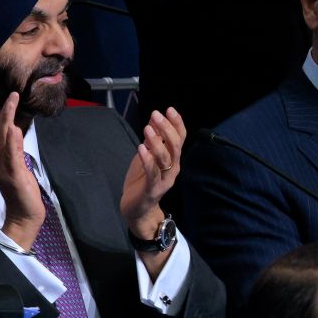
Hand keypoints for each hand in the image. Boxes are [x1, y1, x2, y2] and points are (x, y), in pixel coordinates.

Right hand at [0, 92, 44, 249]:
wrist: (23, 217)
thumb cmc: (23, 194)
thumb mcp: (20, 167)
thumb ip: (16, 150)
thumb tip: (15, 129)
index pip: (0, 133)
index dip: (5, 116)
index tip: (11, 99)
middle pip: (0, 132)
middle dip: (6, 113)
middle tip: (12, 95)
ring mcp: (4, 169)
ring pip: (3, 140)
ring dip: (8, 121)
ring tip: (12, 104)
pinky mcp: (13, 176)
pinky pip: (12, 156)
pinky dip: (12, 142)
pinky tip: (14, 130)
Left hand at [120, 107, 184, 236]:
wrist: (137, 208)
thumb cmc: (143, 180)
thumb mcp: (147, 156)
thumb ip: (153, 140)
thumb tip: (155, 119)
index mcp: (173, 159)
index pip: (180, 139)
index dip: (177, 124)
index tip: (170, 109)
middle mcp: (172, 169)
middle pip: (175, 147)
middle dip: (167, 129)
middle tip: (156, 114)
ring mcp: (164, 180)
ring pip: (166, 159)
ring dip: (157, 142)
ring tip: (147, 129)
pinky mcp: (152, 189)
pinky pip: (152, 173)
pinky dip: (147, 160)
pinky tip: (141, 148)